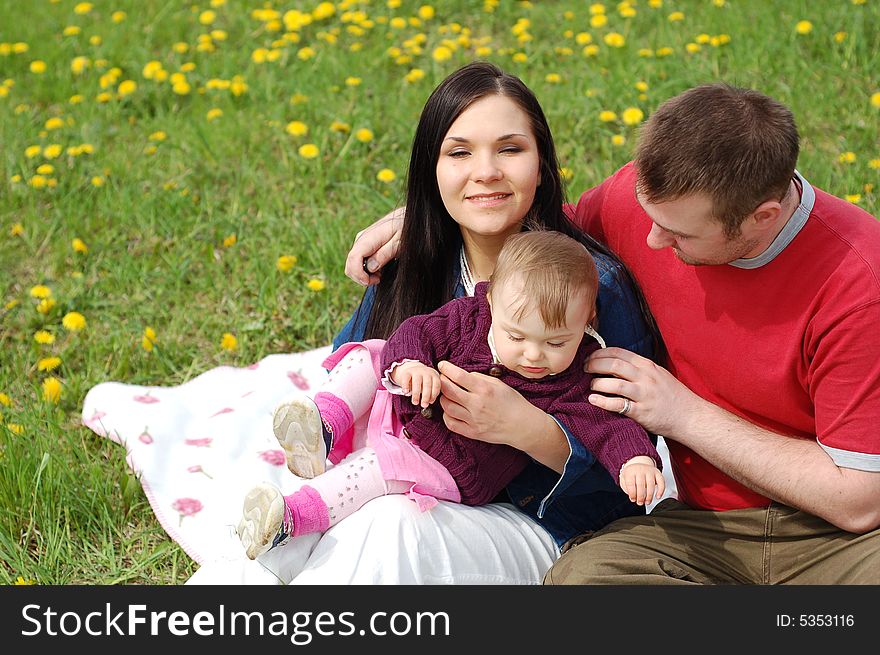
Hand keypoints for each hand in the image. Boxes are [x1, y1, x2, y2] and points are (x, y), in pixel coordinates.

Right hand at [344, 207, 404, 285]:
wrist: (405, 217)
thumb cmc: (405, 230)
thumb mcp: (400, 243)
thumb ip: (385, 254)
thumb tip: (370, 267)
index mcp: (368, 239)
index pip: (353, 259)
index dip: (359, 275)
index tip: (372, 281)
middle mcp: (360, 240)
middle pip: (349, 265)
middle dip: (361, 278)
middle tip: (378, 279)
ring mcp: (361, 242)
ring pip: (352, 265)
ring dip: (363, 274)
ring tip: (380, 274)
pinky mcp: (364, 245)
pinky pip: (358, 261)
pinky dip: (365, 269)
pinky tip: (379, 268)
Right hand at [391, 361, 440, 407]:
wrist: (414, 369)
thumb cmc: (424, 381)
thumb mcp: (430, 385)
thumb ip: (431, 393)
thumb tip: (430, 402)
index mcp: (434, 375)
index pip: (436, 385)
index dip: (434, 394)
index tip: (430, 402)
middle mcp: (426, 372)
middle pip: (427, 384)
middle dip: (426, 396)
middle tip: (424, 405)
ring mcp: (416, 371)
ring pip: (416, 382)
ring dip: (416, 394)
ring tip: (415, 402)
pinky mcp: (407, 372)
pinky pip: (406, 379)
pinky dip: (406, 386)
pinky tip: (406, 392)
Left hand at [436, 361, 536, 444]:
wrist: (522, 426)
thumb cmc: (512, 403)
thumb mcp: (499, 384)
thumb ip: (479, 378)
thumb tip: (463, 375)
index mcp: (484, 389)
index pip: (458, 376)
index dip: (446, 369)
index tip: (442, 365)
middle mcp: (477, 404)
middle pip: (448, 390)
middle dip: (441, 381)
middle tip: (442, 378)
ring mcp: (473, 420)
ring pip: (447, 406)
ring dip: (443, 398)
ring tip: (447, 394)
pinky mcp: (472, 432)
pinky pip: (451, 423)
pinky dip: (447, 415)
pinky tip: (451, 410)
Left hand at [586, 347, 701, 435]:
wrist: (690, 416)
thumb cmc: (672, 396)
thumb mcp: (657, 374)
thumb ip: (639, 368)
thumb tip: (614, 363)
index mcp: (647, 366)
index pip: (618, 352)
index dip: (599, 353)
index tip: (589, 357)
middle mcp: (645, 377)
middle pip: (613, 365)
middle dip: (594, 365)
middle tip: (584, 369)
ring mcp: (644, 395)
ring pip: (614, 384)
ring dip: (597, 384)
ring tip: (591, 387)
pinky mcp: (642, 412)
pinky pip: (618, 405)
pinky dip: (603, 402)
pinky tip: (593, 400)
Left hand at [618, 458, 665, 505]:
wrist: (638, 463)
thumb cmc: (631, 474)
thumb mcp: (624, 479)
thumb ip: (626, 487)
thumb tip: (633, 497)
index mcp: (630, 471)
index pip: (630, 484)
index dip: (632, 493)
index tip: (633, 499)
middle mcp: (640, 470)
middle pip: (641, 485)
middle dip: (641, 496)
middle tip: (640, 502)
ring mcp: (649, 471)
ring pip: (651, 485)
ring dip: (649, 496)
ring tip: (647, 502)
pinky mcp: (657, 473)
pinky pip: (661, 482)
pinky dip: (661, 490)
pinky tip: (658, 496)